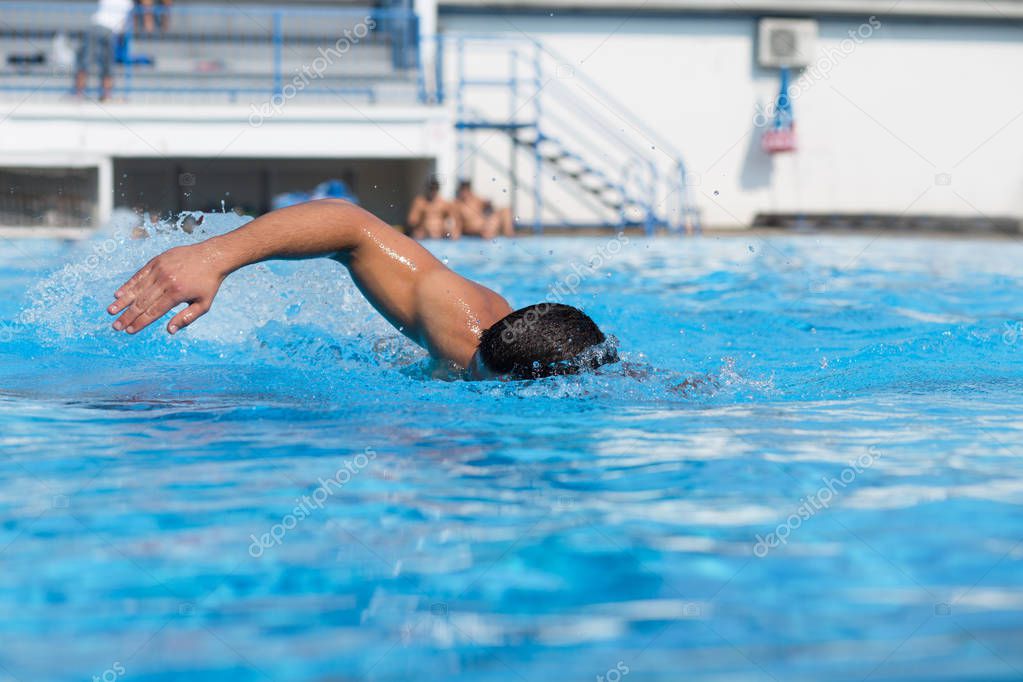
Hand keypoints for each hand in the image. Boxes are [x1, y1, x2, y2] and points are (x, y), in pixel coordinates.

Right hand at [108, 242, 226, 334]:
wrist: (212, 256)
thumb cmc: (209, 283)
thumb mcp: (204, 304)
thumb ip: (187, 318)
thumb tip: (170, 331)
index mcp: (177, 293)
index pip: (154, 311)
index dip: (141, 322)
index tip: (129, 331)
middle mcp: (166, 281)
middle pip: (142, 302)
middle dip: (128, 316)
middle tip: (116, 326)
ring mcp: (160, 270)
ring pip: (137, 288)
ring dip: (123, 301)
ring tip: (111, 311)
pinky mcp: (157, 261)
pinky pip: (139, 275)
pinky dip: (128, 285)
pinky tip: (118, 294)